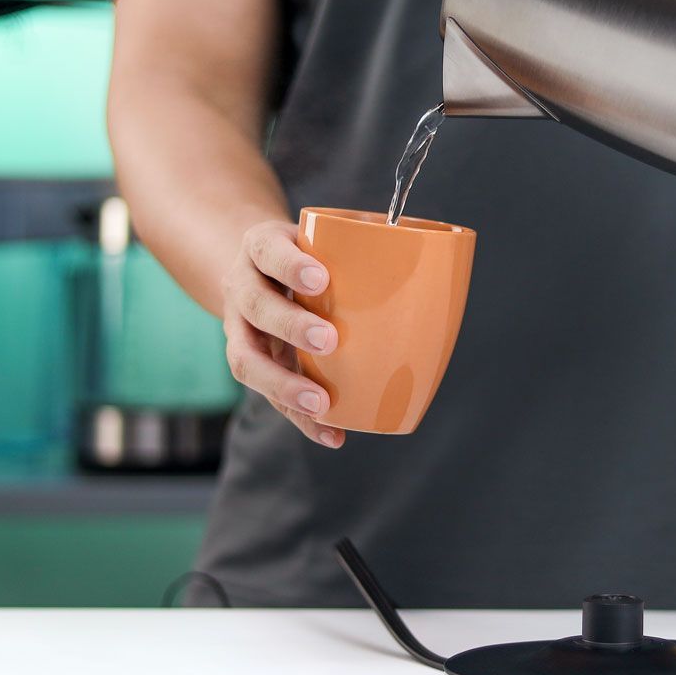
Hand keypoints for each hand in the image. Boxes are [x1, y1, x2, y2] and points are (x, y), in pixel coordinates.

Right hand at [221, 220, 344, 448]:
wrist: (258, 269)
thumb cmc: (307, 255)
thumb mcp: (321, 240)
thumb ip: (357, 257)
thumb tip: (436, 281)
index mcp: (261, 247)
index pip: (266, 249)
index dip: (289, 265)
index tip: (322, 278)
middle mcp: (242, 286)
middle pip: (255, 305)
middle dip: (290, 325)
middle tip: (329, 340)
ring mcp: (239, 327)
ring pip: (245, 357)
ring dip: (284, 384)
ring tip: (321, 403)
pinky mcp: (251, 362)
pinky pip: (268, 396)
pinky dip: (300, 419)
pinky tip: (331, 433)